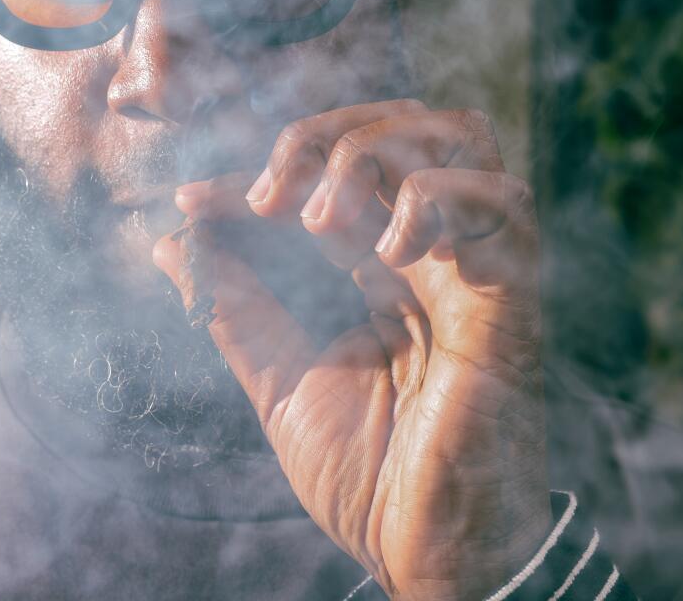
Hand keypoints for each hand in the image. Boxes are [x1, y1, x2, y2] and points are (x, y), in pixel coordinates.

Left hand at [153, 99, 550, 600]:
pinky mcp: (512, 302)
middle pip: (406, 128)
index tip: (192, 202)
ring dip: (378, 152)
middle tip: (267, 193)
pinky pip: (504, 208)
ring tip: (320, 215)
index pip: (331, 177)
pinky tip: (389, 244)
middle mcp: (434, 256)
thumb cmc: (363, 478)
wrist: (420, 555)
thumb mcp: (278, 378)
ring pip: (460, 139)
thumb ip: (232, 306)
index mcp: (382, 270)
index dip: (262, 171)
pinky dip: (440, 198)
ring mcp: (476, 271)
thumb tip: (171, 242)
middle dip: (326, 135)